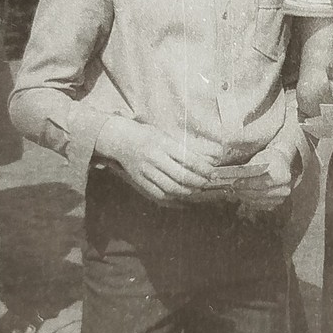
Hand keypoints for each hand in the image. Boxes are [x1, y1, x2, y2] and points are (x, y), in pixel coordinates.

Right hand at [97, 118, 219, 203]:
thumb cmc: (146, 135)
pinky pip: (158, 193)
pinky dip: (172, 197)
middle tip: (207, 183)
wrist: (119, 139)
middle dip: (198, 182)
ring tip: (196, 190)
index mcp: (163, 144)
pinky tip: (180, 195)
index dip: (204, 169)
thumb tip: (203, 162)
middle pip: (181, 176)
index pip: (189, 160)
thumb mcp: (165, 136)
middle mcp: (155, 158)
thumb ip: (181, 149)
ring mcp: (146, 170)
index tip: (213, 173)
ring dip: (187, 191)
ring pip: (171, 188)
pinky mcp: (139, 180)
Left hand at [231, 148, 293, 210]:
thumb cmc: (269, 159)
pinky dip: (250, 201)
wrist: (281, 163)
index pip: (263, 183)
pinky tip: (243, 195)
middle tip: (233, 187)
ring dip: (245, 197)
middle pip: (260, 193)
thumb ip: (250, 169)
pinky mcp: (275, 204)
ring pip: (259, 201)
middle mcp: (285, 189)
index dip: (248, 184)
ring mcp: (281, 198)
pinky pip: (260, 205)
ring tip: (236, 191)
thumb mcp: (260, 159)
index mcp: (283, 176)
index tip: (236, 183)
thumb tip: (236, 177)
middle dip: (244, 191)